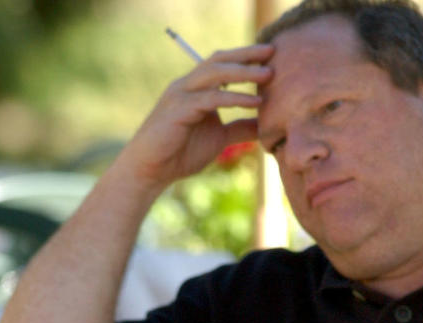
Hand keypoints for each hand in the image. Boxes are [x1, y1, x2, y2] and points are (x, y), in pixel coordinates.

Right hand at [116, 43, 274, 191]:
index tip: (271, 55)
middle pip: (219, 60)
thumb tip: (265, 125)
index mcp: (195, 88)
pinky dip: (234, 98)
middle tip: (272, 52)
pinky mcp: (179, 110)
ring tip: (269, 74)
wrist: (150, 171)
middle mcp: (187, 85)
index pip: (222, 64)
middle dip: (246, 55)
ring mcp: (181, 95)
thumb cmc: (180, 153)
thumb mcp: (218, 138)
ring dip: (243, 72)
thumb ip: (239, 129)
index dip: (245, 57)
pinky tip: (255, 102)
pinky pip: (211, 98)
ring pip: (215, 74)